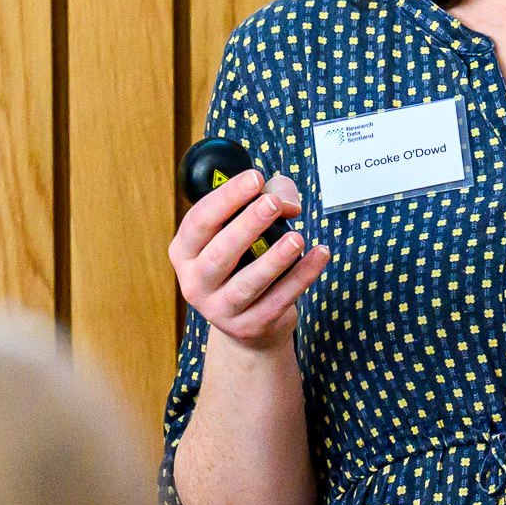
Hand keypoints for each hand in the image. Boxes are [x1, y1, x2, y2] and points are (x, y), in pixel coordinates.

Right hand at [169, 169, 331, 353]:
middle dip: (247, 226)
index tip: (254, 178)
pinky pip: (279, 300)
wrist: (246, 324)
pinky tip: (320, 254)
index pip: (199, 222)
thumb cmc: (243, 263)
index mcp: (185, 253)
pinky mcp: (250, 326)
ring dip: (274, 259)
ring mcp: (220, 310)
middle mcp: (195, 283)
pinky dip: (302, 277)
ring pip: (247, 284)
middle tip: (272, 204)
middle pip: (218, 255)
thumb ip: (265, 201)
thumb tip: (289, 204)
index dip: (226, 198)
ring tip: (297, 238)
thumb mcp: (242, 231)